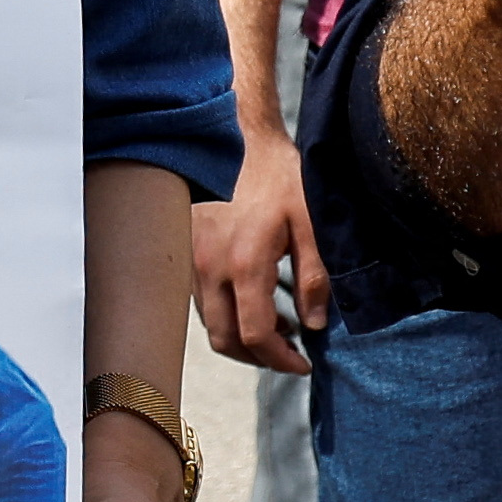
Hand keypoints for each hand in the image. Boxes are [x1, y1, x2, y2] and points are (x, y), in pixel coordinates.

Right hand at [192, 133, 329, 374]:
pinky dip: (226, 316)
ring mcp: (193, 262)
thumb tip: (314, 324)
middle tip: (290, 355)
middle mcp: (211, 268)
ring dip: (241, 338)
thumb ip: (315, 277)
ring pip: (210, 324)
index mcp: (244, 264)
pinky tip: (252, 303)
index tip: (304, 363)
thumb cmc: (278, 175)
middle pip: (226, 340)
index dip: (281, 360)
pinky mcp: (186, 254)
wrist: (236, 138)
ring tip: (278, 331)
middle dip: (259, 358)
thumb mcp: (310, 222)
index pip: (256, 335)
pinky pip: (202, 303)